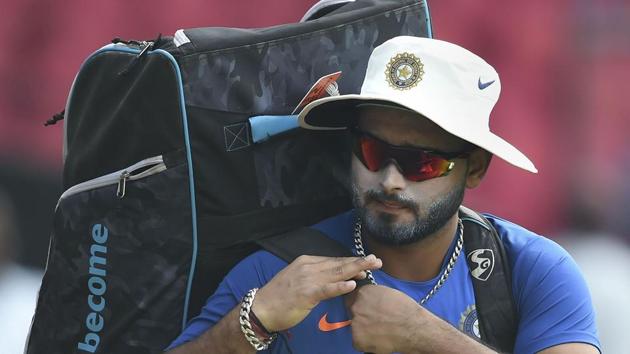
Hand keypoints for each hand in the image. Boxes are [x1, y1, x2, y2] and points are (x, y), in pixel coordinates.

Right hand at [252, 254, 381, 331]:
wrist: (261, 308)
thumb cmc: (280, 297)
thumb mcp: (299, 281)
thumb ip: (316, 277)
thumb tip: (336, 278)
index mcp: (306, 262)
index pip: (334, 260)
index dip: (352, 261)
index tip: (367, 261)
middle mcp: (308, 267)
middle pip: (339, 263)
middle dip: (359, 262)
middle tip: (377, 260)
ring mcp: (307, 279)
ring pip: (336, 273)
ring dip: (355, 270)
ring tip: (370, 267)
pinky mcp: (306, 293)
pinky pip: (327, 289)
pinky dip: (340, 286)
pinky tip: (352, 285)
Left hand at [346, 285, 424, 353]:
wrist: (413, 327)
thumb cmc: (405, 310)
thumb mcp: (386, 292)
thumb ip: (372, 294)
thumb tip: (368, 299)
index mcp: (363, 293)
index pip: (353, 297)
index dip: (361, 304)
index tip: (367, 309)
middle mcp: (356, 306)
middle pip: (353, 311)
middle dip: (362, 316)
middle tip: (375, 322)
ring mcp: (355, 323)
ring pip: (355, 327)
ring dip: (364, 329)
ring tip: (380, 330)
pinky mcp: (357, 339)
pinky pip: (358, 341)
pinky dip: (366, 342)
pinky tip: (379, 339)